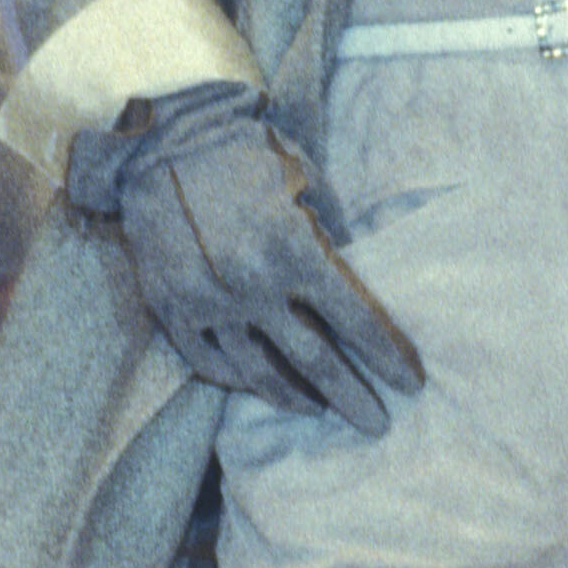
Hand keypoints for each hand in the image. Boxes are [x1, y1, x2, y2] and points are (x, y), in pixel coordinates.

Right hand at [69, 83, 421, 435]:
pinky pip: (210, 362)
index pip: (357, 321)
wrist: (156, 143)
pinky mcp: (171, 308)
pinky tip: (262, 387)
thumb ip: (333, 233)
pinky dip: (240, 381)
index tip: (411, 382)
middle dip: (353, 398)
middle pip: (316, 363)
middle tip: (377, 424)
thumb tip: (355, 282)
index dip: (388, 357)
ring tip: (320, 410)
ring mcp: (207, 303)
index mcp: (293, 250)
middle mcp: (252, 286)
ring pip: (261, 372)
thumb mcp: (306, 179)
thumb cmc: (243, 153)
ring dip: (297, 398)